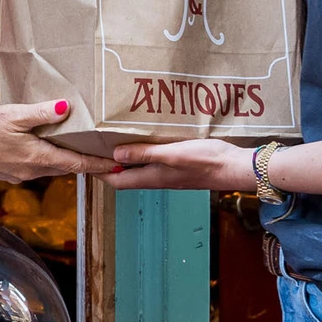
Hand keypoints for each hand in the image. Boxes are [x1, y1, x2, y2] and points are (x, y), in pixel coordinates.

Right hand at [0, 101, 119, 182]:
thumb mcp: (13, 115)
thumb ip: (41, 113)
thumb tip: (66, 108)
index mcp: (37, 158)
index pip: (76, 165)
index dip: (98, 165)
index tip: (117, 166)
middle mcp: (31, 172)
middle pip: (66, 168)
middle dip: (85, 163)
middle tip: (104, 155)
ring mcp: (19, 175)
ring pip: (50, 168)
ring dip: (65, 161)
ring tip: (78, 149)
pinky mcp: (8, 173)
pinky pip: (35, 167)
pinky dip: (46, 159)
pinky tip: (43, 147)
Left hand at [105, 138, 258, 192]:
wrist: (237, 168)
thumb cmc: (207, 161)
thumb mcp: (172, 154)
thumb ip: (144, 154)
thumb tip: (113, 157)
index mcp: (152, 178)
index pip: (116, 181)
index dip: (98, 173)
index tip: (84, 160)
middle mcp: (158, 178)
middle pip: (125, 176)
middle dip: (108, 165)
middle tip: (95, 147)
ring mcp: (170, 174)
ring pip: (140, 169)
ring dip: (125, 159)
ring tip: (114, 141)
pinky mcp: (182, 167)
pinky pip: (155, 162)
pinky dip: (144, 154)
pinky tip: (145, 140)